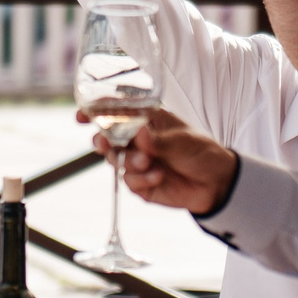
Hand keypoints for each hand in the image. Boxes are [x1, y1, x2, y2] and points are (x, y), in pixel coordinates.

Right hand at [98, 110, 239, 212]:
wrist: (216, 184)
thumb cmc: (201, 152)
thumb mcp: (181, 140)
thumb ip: (157, 139)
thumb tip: (139, 133)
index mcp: (146, 120)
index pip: (115, 113)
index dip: (95, 113)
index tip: (81, 116)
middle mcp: (137, 140)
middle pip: (106, 137)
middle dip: (102, 140)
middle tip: (106, 143)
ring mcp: (137, 162)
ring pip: (115, 160)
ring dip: (129, 161)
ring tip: (149, 162)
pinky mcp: (141, 184)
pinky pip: (129, 181)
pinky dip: (141, 179)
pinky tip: (159, 176)